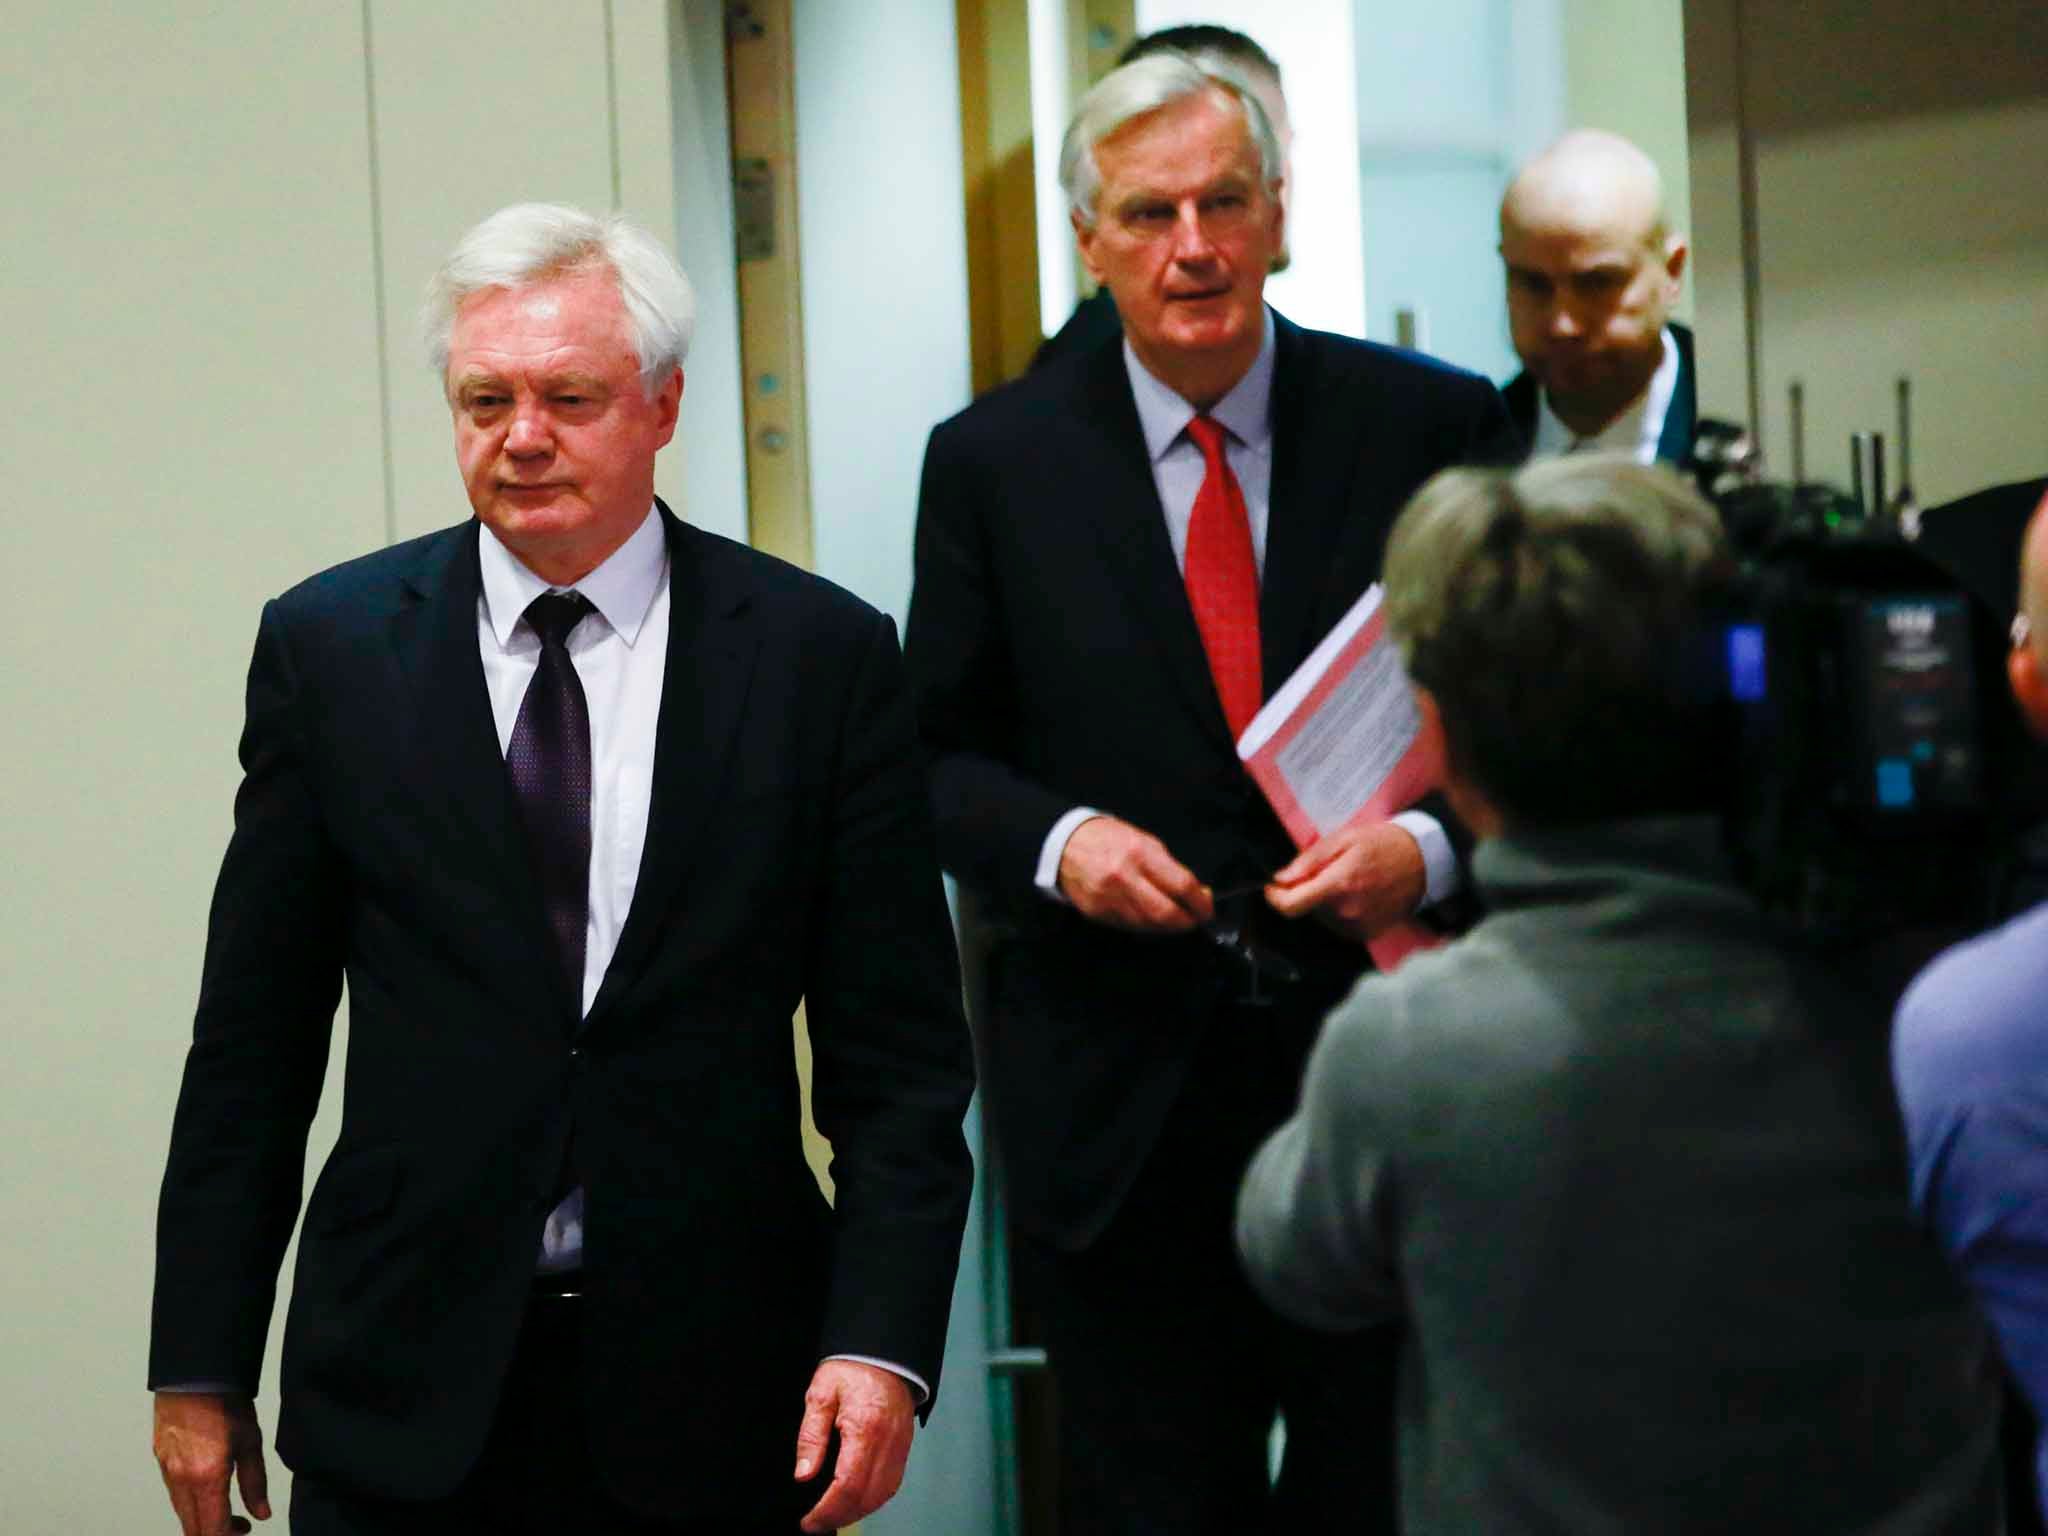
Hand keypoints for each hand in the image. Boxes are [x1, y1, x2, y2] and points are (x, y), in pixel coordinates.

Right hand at [153, 1391, 270, 1535]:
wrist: (195, 1375)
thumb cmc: (224, 1402)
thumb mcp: (251, 1442)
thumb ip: (255, 1482)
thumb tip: (261, 1512)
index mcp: (206, 1478)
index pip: (213, 1529)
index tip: (244, 1531)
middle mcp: (181, 1480)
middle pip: (193, 1528)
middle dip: (214, 1534)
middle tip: (236, 1527)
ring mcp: (167, 1471)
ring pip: (181, 1513)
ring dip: (201, 1520)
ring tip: (225, 1510)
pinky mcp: (160, 1461)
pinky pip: (173, 1494)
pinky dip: (189, 1503)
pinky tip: (206, 1492)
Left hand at [794, 1360, 915, 1532]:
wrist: (884, 1352)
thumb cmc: (853, 1368)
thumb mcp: (821, 1394)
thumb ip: (811, 1436)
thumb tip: (804, 1474)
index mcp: (865, 1428)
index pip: (848, 1484)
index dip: (827, 1510)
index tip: (809, 1521)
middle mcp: (887, 1442)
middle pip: (866, 1496)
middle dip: (840, 1516)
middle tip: (816, 1524)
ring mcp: (900, 1446)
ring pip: (882, 1494)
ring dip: (857, 1511)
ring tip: (833, 1516)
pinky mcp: (904, 1446)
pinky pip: (892, 1483)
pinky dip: (873, 1499)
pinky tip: (856, 1501)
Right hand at [1056, 815, 1214, 931]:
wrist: (1065, 845)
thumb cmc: (1108, 839)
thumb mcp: (1144, 841)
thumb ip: (1169, 867)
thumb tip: (1194, 891)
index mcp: (1140, 853)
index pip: (1181, 885)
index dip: (1200, 902)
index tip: (1207, 907)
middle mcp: (1124, 878)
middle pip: (1166, 913)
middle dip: (1187, 921)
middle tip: (1195, 920)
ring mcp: (1109, 899)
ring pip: (1149, 925)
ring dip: (1167, 926)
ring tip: (1174, 918)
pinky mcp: (1098, 913)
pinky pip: (1129, 927)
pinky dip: (1145, 925)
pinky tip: (1150, 917)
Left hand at [1264, 821, 1425, 941]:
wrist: (1424, 861)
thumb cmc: (1382, 844)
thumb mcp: (1343, 840)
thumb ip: (1308, 861)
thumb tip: (1280, 879)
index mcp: (1339, 884)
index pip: (1291, 906)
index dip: (1275, 898)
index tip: (1273, 887)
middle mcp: (1348, 911)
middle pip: (1307, 909)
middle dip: (1307, 891)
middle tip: (1327, 871)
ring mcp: (1360, 926)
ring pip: (1323, 918)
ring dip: (1324, 902)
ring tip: (1347, 880)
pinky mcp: (1369, 934)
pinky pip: (1340, 926)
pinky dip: (1340, 912)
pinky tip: (1356, 894)